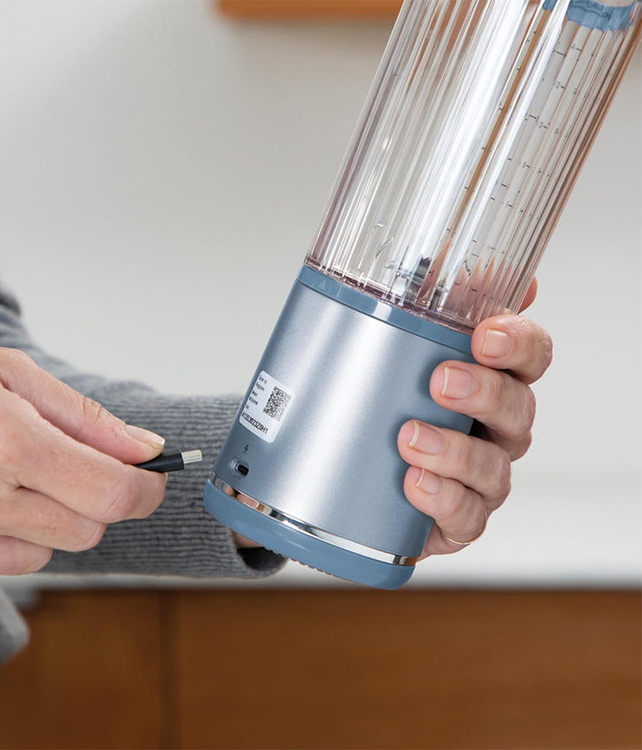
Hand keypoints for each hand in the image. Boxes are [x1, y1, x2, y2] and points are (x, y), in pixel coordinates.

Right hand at [0, 336, 166, 588]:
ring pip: (48, 551)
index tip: (152, 480)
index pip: (110, 492)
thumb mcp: (7, 372)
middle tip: (65, 463)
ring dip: (47, 519)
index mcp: (4, 441)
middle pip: (87, 529)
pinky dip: (5, 537)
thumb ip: (84, 417)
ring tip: (6, 475)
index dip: (146, 490)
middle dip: (93, 499)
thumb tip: (143, 447)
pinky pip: (1, 565)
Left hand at [397, 281, 552, 557]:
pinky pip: (468, 517)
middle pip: (519, 407)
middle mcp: (494, 427)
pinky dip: (444, 500)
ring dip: (456, 451)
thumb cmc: (381, 405)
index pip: (529, 354)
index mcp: (489, 379)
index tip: (485, 334)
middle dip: (485, 391)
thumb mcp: (390, 346)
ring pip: (495, 467)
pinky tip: (414, 484)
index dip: (518, 342)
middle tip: (441, 380)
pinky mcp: (457, 518)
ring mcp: (479, 477)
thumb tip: (457, 258)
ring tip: (410, 438)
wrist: (343, 475)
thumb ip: (425, 303)